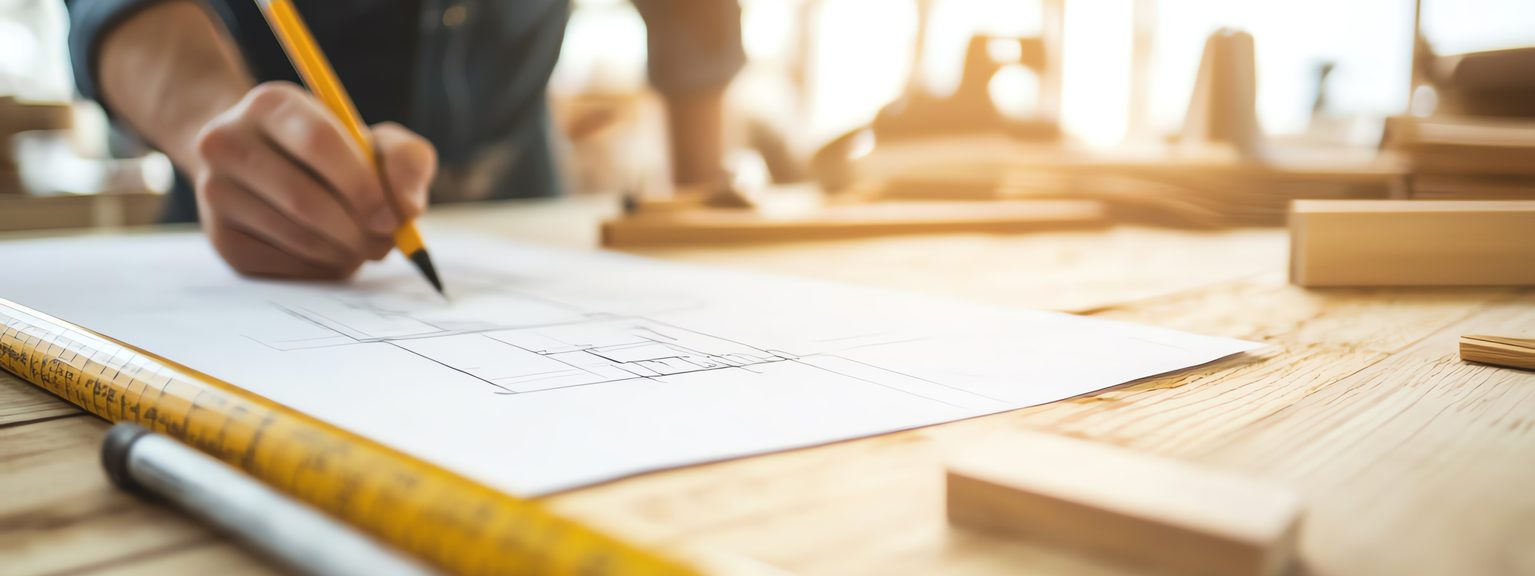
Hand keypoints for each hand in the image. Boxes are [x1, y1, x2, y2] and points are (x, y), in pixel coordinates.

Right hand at [191, 82, 435, 279]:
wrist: (268, 168)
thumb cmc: (335, 154)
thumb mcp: (377, 142)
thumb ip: (407, 162)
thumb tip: (408, 209)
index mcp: (271, 104)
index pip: (318, 141)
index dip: (362, 185)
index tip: (393, 217)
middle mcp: (226, 142)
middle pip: (303, 198)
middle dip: (358, 230)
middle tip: (387, 242)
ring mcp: (214, 191)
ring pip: (295, 235)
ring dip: (345, 251)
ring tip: (365, 245)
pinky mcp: (220, 238)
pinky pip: (282, 264)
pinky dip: (322, 267)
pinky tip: (334, 252)